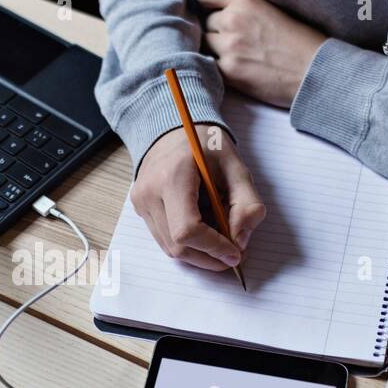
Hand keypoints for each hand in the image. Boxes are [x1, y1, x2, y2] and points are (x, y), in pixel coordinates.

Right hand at [133, 124, 265, 270]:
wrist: (174, 131)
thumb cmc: (206, 146)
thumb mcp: (236, 167)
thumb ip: (247, 204)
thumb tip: (241, 241)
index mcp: (173, 177)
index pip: (187, 230)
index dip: (213, 247)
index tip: (235, 253)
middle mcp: (149, 192)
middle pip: (177, 245)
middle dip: (208, 257)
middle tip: (233, 255)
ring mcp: (141, 203)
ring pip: (169, 248)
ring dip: (199, 254)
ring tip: (220, 242)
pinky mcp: (141, 210)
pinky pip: (164, 239)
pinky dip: (188, 244)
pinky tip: (204, 232)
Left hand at [196, 0, 325, 107]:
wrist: (315, 70)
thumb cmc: (301, 41)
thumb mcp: (273, 8)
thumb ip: (245, 6)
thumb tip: (222, 7)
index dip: (206, 2)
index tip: (213, 9)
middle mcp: (233, 20)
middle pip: (206, 22)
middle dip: (217, 30)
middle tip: (238, 39)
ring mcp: (229, 47)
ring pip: (205, 44)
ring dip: (216, 49)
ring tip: (238, 55)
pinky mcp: (229, 71)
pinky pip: (209, 65)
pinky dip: (218, 67)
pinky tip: (236, 68)